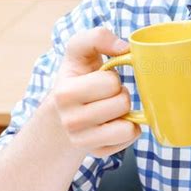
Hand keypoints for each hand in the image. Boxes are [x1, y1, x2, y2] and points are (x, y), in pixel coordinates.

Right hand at [53, 27, 140, 157]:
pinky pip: (130, 138)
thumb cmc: (77, 78)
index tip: (100, 79)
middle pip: (122, 103)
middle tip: (107, 95)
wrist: (61, 115)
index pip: (110, 83)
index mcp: (64, 93)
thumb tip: (124, 47)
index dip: (112, 78)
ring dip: (125, 112)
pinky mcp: (97, 153)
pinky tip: (114, 123)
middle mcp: (70, 121)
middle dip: (120, 94)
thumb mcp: (79, 51)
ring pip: (128, 125)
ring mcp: (83, 141)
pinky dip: (128, 128)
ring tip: (110, 108)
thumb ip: (97, 37)